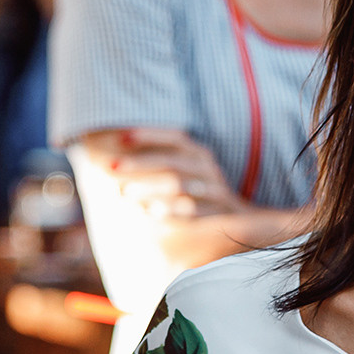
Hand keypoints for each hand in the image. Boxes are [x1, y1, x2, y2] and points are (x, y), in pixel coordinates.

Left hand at [97, 127, 250, 222]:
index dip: (148, 135)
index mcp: (198, 153)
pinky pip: (192, 211)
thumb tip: (118, 160)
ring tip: (123, 192)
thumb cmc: (202, 191)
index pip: (174, 137)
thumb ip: (160, 163)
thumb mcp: (186, 171)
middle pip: (171, 162)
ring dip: (149, 188)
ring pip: (179, 186)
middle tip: (110, 168)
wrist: (243, 218)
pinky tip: (149, 213)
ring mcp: (214, 190)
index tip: (120, 137)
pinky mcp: (217, 213)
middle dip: (139, 164)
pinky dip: (170, 211)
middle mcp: (207, 168)